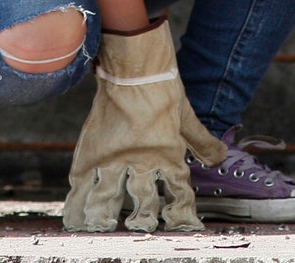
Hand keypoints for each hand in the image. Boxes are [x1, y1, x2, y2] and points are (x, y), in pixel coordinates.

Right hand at [62, 22, 227, 231]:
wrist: (133, 65)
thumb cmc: (162, 86)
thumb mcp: (187, 116)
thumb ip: (201, 141)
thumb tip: (220, 157)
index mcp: (168, 157)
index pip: (178, 195)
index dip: (181, 214)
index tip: (183, 225)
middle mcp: (142, 163)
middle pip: (141, 203)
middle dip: (141, 220)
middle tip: (137, 229)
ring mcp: (115, 156)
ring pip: (106, 196)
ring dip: (101, 214)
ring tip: (95, 227)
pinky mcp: (93, 146)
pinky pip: (82, 176)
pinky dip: (77, 191)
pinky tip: (73, 204)